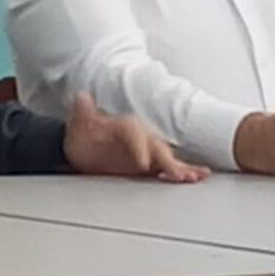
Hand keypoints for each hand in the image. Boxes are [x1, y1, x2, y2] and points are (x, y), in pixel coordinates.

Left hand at [62, 92, 207, 182]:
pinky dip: (183, 173)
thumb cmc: (83, 135)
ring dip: (181, 167)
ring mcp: (145, 151)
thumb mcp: (78, 123)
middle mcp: (139, 137)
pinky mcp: (149, 165)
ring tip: (194, 176)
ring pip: (167, 157)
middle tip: (176, 174)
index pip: (134, 132)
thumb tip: (81, 98)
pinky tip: (196, 177)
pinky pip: (168, 168)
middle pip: (156, 146)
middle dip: (167, 160)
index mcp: (124, 125)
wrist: (84, 147)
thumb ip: (82, 112)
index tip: (142, 163)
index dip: (139, 147)